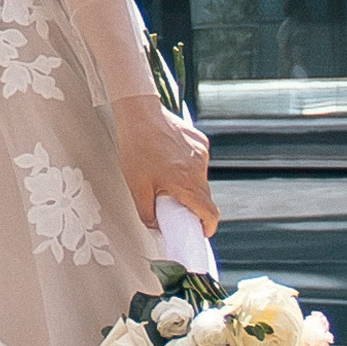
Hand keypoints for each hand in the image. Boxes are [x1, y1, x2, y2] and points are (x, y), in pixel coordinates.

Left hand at [112, 90, 216, 239]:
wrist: (139, 114)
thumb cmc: (136, 147)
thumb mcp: (136, 187)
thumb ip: (147, 213)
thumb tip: (155, 227)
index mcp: (187, 183)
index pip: (210, 213)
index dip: (207, 227)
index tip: (200, 231)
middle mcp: (199, 169)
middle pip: (204, 197)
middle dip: (192, 205)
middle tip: (174, 205)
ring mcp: (201, 154)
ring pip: (200, 179)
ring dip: (188, 184)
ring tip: (166, 177)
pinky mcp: (200, 141)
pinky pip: (198, 162)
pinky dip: (187, 167)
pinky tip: (169, 159)